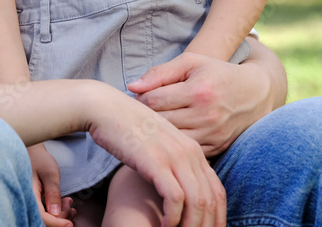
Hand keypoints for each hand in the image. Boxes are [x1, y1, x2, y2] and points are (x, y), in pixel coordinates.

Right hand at [27, 143, 74, 226]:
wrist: (32, 154)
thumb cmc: (39, 160)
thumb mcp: (49, 173)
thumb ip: (53, 192)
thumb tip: (55, 212)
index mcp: (29, 195)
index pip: (42, 218)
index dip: (56, 224)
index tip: (69, 224)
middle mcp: (28, 203)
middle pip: (45, 221)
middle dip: (61, 218)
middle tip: (69, 202)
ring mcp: (31, 204)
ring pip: (47, 219)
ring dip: (61, 216)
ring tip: (68, 201)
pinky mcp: (36, 204)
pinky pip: (47, 215)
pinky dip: (58, 213)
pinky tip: (65, 204)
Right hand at [86, 89, 225, 226]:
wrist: (104, 107)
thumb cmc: (125, 127)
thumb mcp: (157, 143)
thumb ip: (172, 161)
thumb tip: (177, 187)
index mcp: (192, 149)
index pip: (217, 191)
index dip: (218, 217)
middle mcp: (189, 152)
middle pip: (211, 200)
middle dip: (208, 226)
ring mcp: (173, 155)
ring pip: (197, 202)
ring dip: (191, 226)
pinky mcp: (155, 161)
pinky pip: (175, 198)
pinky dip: (174, 218)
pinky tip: (165, 226)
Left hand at [128, 49, 274, 156]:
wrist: (255, 93)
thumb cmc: (216, 73)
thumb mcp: (190, 63)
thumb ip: (159, 73)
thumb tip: (132, 87)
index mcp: (198, 91)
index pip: (153, 100)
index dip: (140, 98)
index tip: (140, 95)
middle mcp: (206, 115)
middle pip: (159, 122)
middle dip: (146, 115)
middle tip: (143, 110)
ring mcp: (213, 135)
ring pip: (170, 140)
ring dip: (159, 131)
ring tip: (155, 121)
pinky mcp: (218, 148)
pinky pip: (186, 150)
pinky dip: (175, 143)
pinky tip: (170, 133)